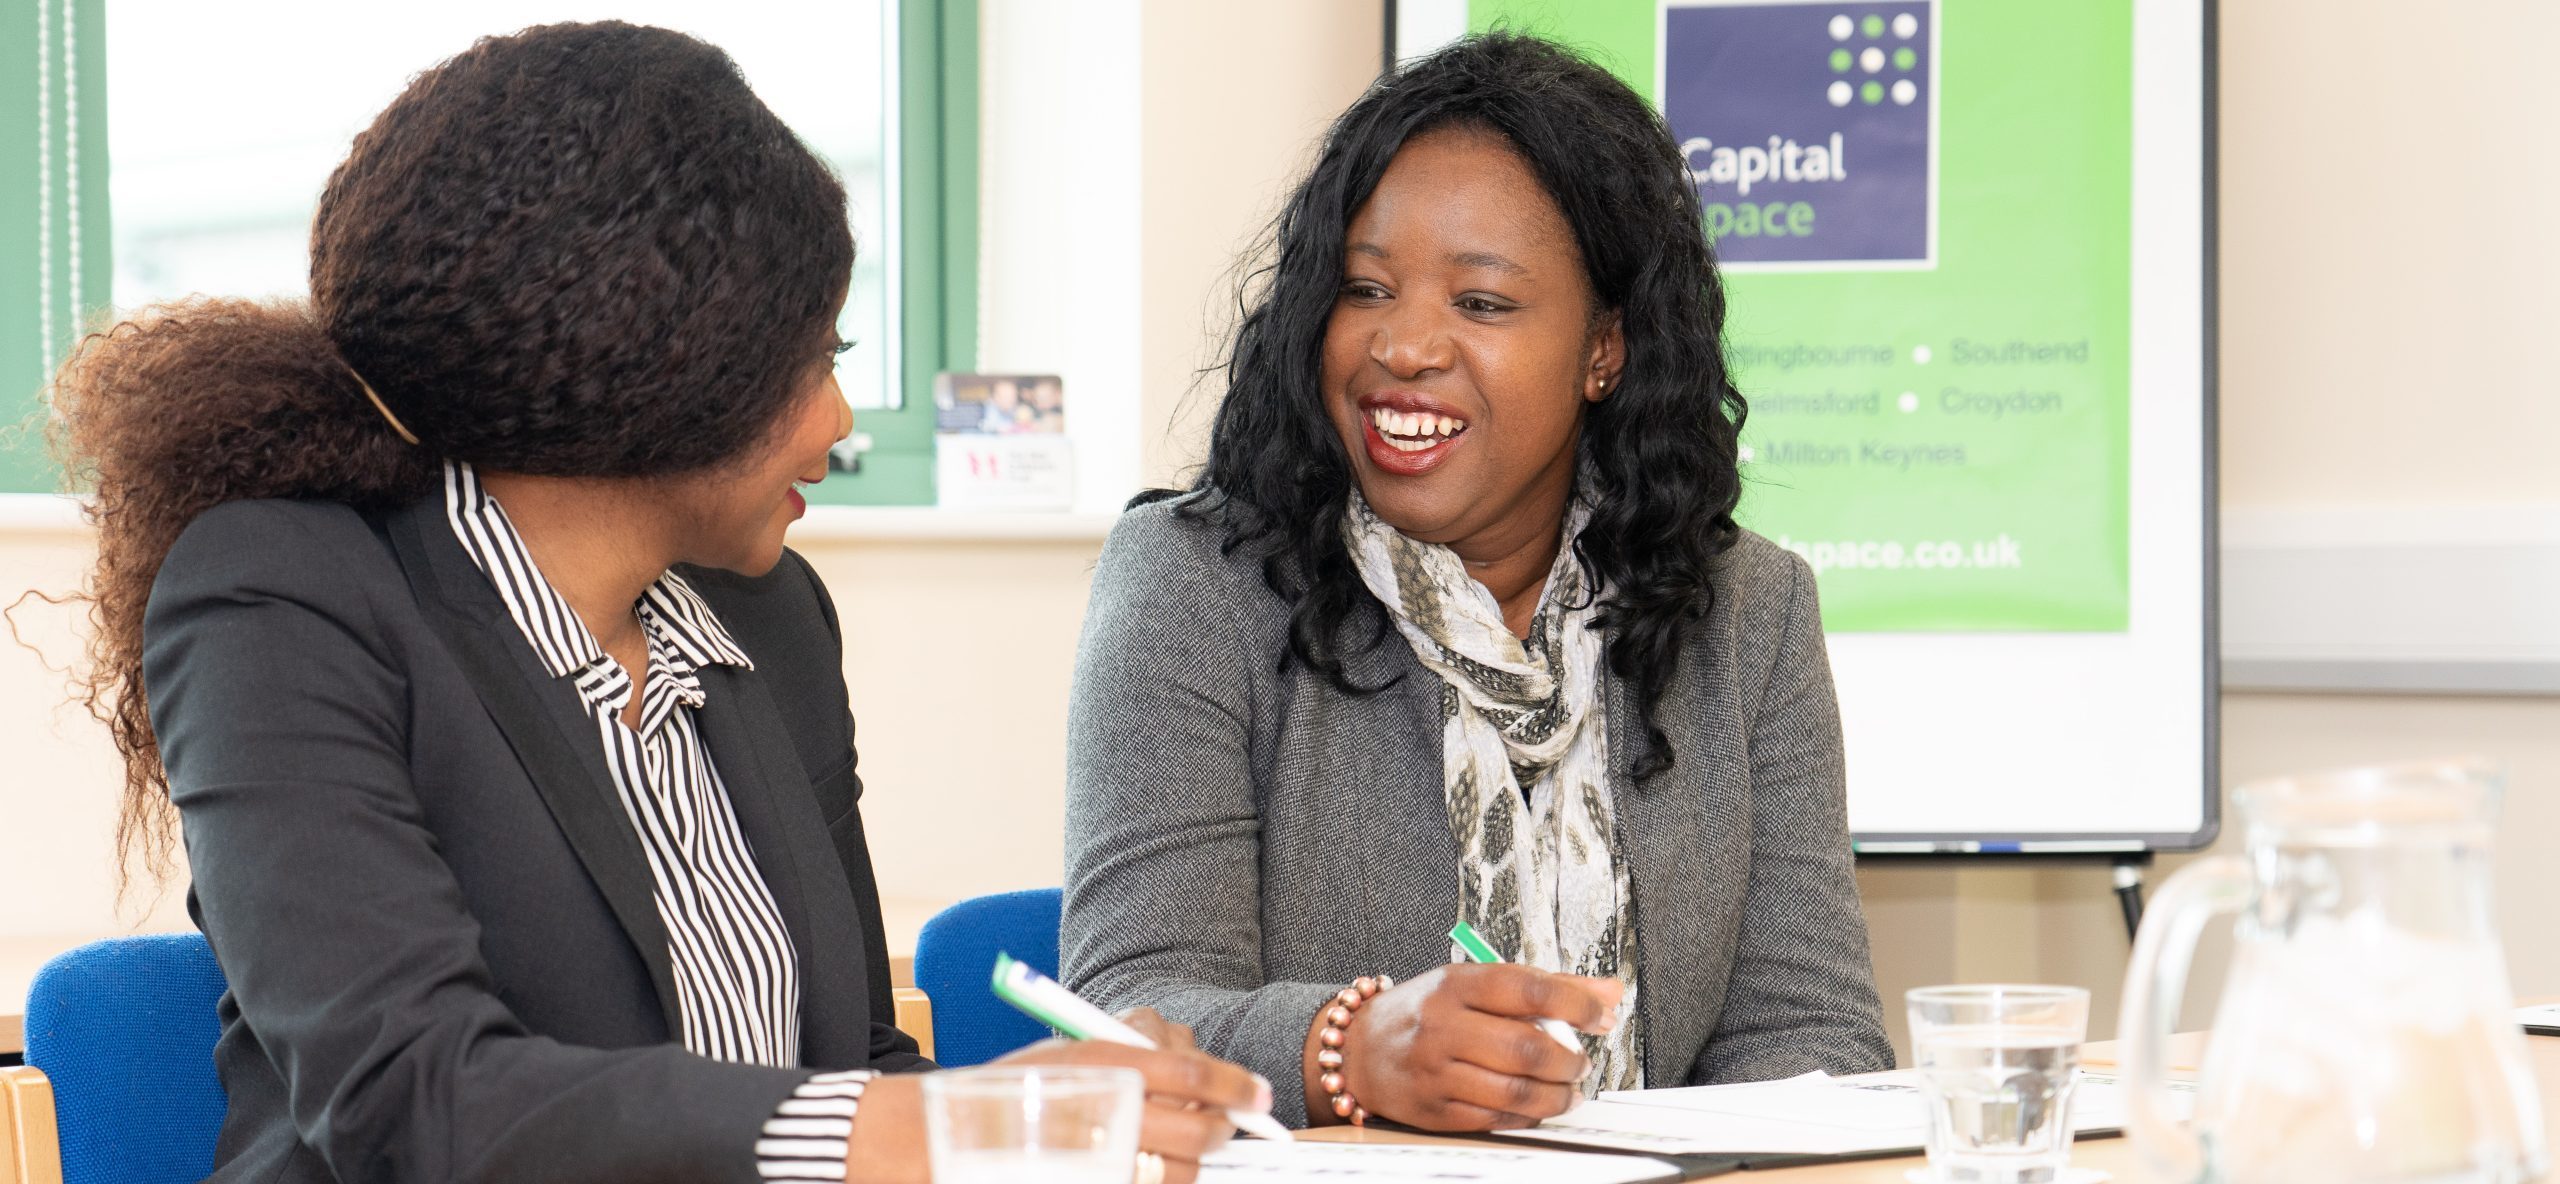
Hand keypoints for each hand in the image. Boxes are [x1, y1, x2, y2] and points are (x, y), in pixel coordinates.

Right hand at [997, 1009, 1267, 1182]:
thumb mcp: (1079, 1048)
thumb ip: (1142, 1051)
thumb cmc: (1025, 1086)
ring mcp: (1103, 1156)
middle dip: (1222, 1127)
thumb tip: (1208, 1072)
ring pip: (1184, 1169)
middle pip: (1199, 1128)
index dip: (1235, 1085)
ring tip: (1178, 1149)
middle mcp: (1106, 1109)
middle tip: (1223, 1125)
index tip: (1258, 1094)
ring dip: (1193, 1161)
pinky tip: (1151, 1168)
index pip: (1192, 1075)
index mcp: (1103, 1063)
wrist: (960, 1132)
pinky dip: (1166, 1181)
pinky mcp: (1103, 1182)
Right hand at [1315, 963, 1621, 1131]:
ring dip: (1557, 1096)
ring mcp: (1435, 1071)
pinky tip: (1537, 1106)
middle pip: (1525, 1047)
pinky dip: (1528, 1116)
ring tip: (1568, 1091)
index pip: (1528, 989)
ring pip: (1514, 1091)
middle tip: (1580, 1063)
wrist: (1359, 1049)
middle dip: (1569, 1060)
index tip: (1600, 1015)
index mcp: (1456, 984)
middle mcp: (1442, 1025)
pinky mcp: (1433, 1110)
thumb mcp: (1476, 983)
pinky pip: (1495, 1118)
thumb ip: (1545, 987)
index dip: (1576, 1003)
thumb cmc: (1427, 1011)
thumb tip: (1609, 993)